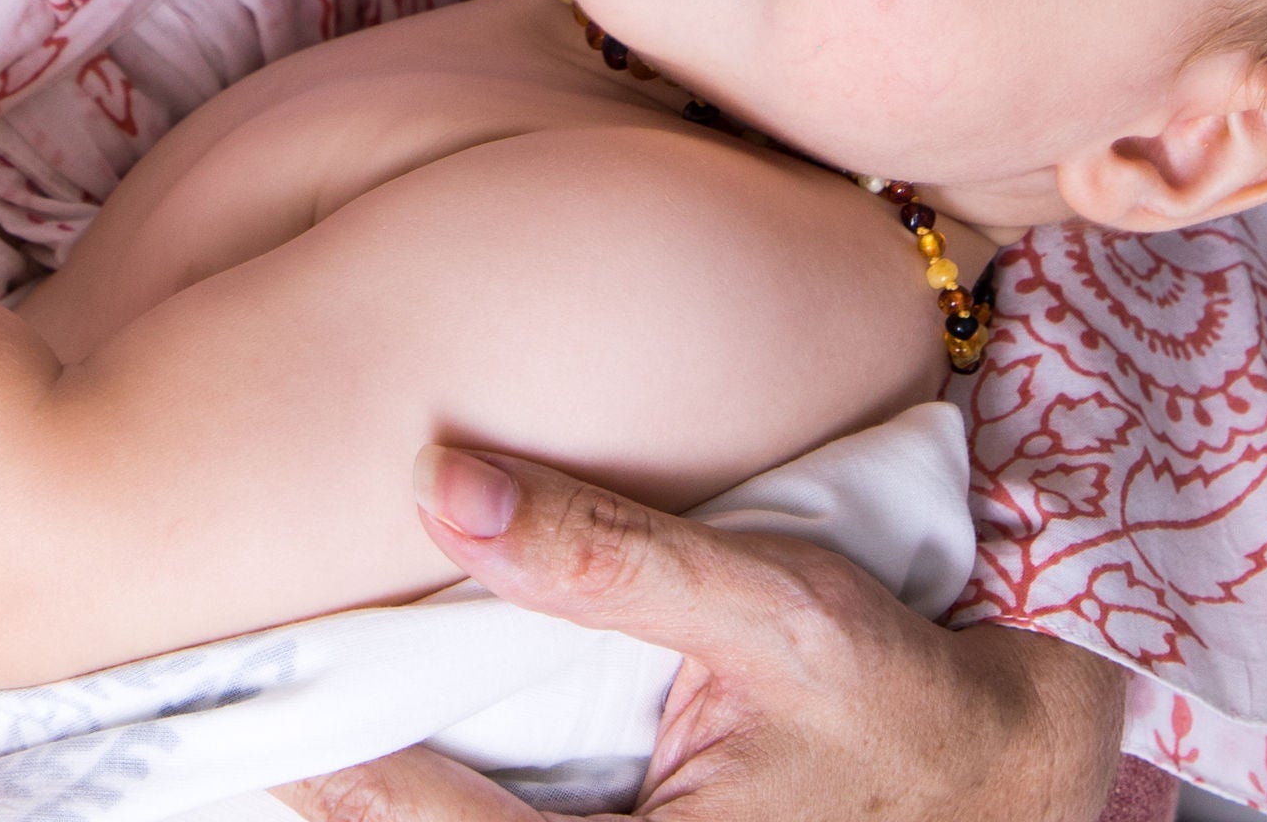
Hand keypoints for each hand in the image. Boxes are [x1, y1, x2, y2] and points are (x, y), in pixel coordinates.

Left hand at [282, 447, 1126, 821]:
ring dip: (403, 811)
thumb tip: (438, 478)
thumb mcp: (769, 601)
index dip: (336, 762)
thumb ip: (606, 552)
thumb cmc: (901, 687)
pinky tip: (412, 775)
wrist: (1018, 773)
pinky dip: (464, 814)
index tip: (251, 697)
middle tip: (247, 731)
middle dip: (350, 800)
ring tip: (310, 749)